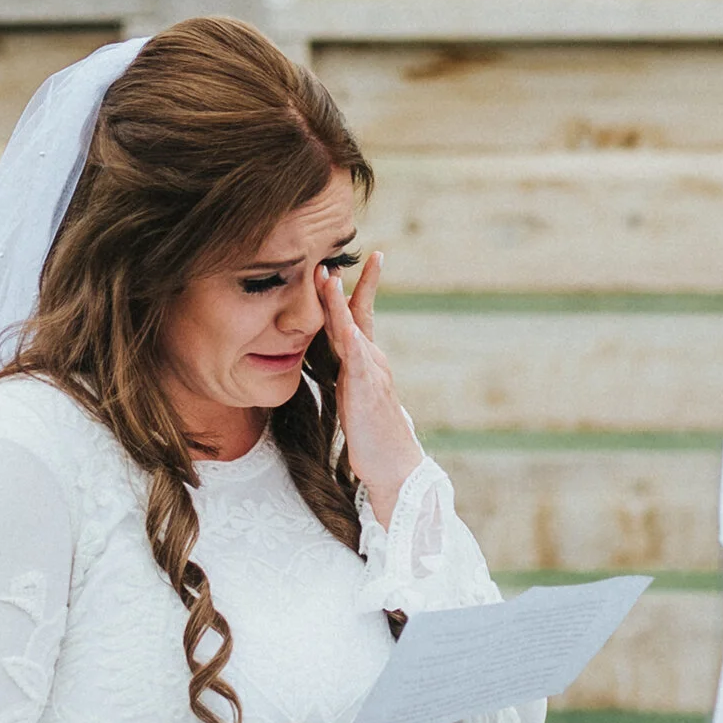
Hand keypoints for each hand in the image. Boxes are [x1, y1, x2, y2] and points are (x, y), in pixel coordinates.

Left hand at [320, 253, 422, 518]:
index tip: (357, 258)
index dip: (355, 286)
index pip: (358, 314)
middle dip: (340, 286)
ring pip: (352, 332)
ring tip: (328, 280)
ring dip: (339, 305)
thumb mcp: (354, 393)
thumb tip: (338, 350)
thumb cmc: (372, 433)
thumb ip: (347, 369)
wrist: (394, 466)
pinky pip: (359, 363)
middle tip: (329, 257)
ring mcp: (370, 374)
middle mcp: (371, 360)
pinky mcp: (366, 393)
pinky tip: (346, 327)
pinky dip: (353, 342)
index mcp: (365, 359)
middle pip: (353, 314)